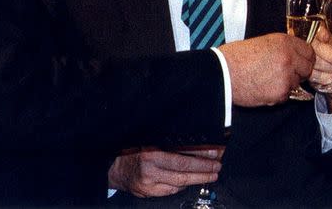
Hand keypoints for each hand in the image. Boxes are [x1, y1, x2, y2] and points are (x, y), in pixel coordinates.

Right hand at [108, 146, 223, 197]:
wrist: (114, 166)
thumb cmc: (132, 150)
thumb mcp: (150, 139)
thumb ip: (169, 142)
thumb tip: (195, 142)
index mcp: (152, 152)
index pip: (183, 155)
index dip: (201, 155)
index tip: (215, 153)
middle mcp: (150, 168)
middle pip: (183, 171)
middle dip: (204, 169)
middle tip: (217, 166)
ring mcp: (149, 183)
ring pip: (179, 183)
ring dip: (198, 179)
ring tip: (211, 175)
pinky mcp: (148, 193)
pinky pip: (170, 191)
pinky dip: (182, 186)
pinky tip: (191, 182)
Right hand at [218, 33, 313, 106]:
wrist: (223, 73)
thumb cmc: (236, 57)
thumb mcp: (262, 42)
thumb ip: (282, 47)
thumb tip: (295, 55)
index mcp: (284, 41)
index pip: (309, 51)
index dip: (304, 58)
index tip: (299, 61)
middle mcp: (289, 57)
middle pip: (307, 68)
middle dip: (299, 72)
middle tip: (284, 73)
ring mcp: (286, 76)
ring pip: (297, 82)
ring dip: (287, 83)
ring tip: (267, 79)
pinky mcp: (280, 93)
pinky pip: (286, 95)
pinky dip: (278, 94)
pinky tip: (264, 87)